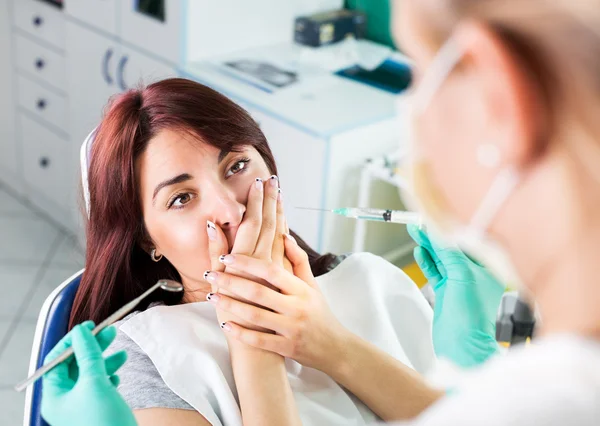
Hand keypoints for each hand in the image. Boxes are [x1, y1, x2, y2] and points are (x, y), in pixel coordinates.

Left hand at [41, 322, 136, 425]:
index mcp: (55, 396)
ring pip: (91, 374)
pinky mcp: (98, 409)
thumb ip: (88, 354)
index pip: (57, 360)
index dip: (73, 341)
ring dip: (106, 360)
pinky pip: (100, 386)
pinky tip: (118, 374)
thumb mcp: (95, 382)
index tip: (89, 327)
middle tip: (110, 331)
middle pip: (75, 365)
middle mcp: (65, 401)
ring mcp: (82, 406)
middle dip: (93, 348)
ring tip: (122, 353)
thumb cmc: (104, 422)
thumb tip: (81, 333)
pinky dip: (110, 376)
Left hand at [204, 235, 347, 372]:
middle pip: (258, 291)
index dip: (247, 262)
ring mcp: (292, 329)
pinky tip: (225, 325)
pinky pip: (260, 341)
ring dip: (231, 306)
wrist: (335, 348)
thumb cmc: (320, 312)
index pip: (271, 270)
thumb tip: (284, 235)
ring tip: (212, 296)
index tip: (226, 256)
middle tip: (210, 274)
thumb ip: (298, 261)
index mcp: (301, 289)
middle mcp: (297, 307)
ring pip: (256, 316)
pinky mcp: (287, 348)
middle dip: (231, 282)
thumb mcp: (312, 286)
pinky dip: (241, 333)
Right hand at [208, 176, 289, 332]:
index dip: (257, 201)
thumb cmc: (235, 316)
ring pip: (279, 233)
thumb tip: (213, 224)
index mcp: (247, 259)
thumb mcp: (220, 284)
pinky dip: (285, 231)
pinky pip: (286, 249)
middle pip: (269, 223)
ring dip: (279, 212)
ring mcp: (277, 269)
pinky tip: (285, 221)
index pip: (254, 222)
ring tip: (279, 192)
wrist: (258, 343)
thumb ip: (216, 253)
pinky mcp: (285, 278)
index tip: (260, 181)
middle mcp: (264, 261)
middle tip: (271, 179)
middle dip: (270, 200)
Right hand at [407, 225, 504, 367]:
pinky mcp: (447, 293)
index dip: (447, 229)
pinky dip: (427, 261)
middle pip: (451, 248)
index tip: (431, 219)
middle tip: (418, 222)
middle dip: (434, 235)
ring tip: (414, 231)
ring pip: (441, 259)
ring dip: (428, 246)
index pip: (465, 242)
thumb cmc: (472, 316)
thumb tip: (439, 233)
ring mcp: (460, 284)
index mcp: (487, 268)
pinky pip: (436, 272)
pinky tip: (419, 251)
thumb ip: (450, 253)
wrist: (463, 347)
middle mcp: (475, 274)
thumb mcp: (462, 276)